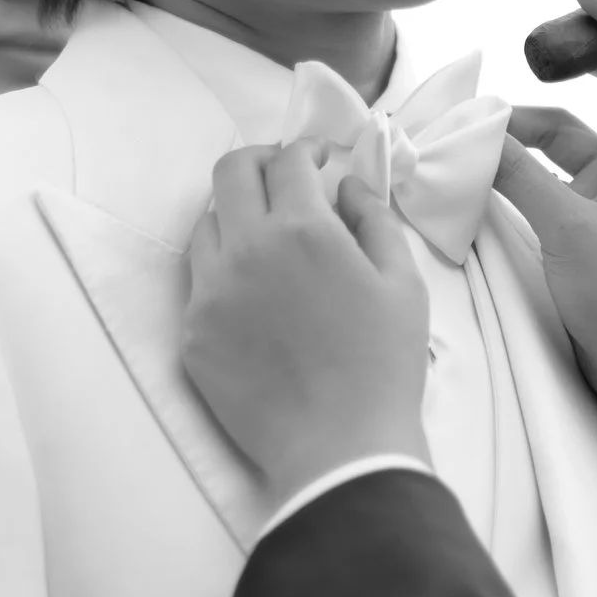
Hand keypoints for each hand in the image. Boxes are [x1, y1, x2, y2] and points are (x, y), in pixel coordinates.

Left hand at [182, 141, 431, 513]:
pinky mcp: (193, 333)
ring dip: (237, 212)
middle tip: (287, 178)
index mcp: (304, 231)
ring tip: (268, 234)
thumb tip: (348, 186)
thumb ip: (374, 219)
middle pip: (230, 173)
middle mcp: (246, 251)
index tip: (321, 160)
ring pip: (206, 224)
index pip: (288, 160)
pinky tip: (256, 290)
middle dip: (260, 162)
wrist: (338, 447)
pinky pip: (199, 279)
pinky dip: (226, 266)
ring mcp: (210, 292)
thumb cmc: (384, 362)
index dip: (307, 150)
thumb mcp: (403, 282)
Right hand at [497, 0, 596, 411]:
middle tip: (534, 41)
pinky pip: (560, 169)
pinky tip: (484, 158)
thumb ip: (521, 174)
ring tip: (479, 122)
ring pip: (577, 130)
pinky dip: (526, 159)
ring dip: (532, 122)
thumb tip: (479, 131)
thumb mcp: (567, 230)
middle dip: (578, 58)